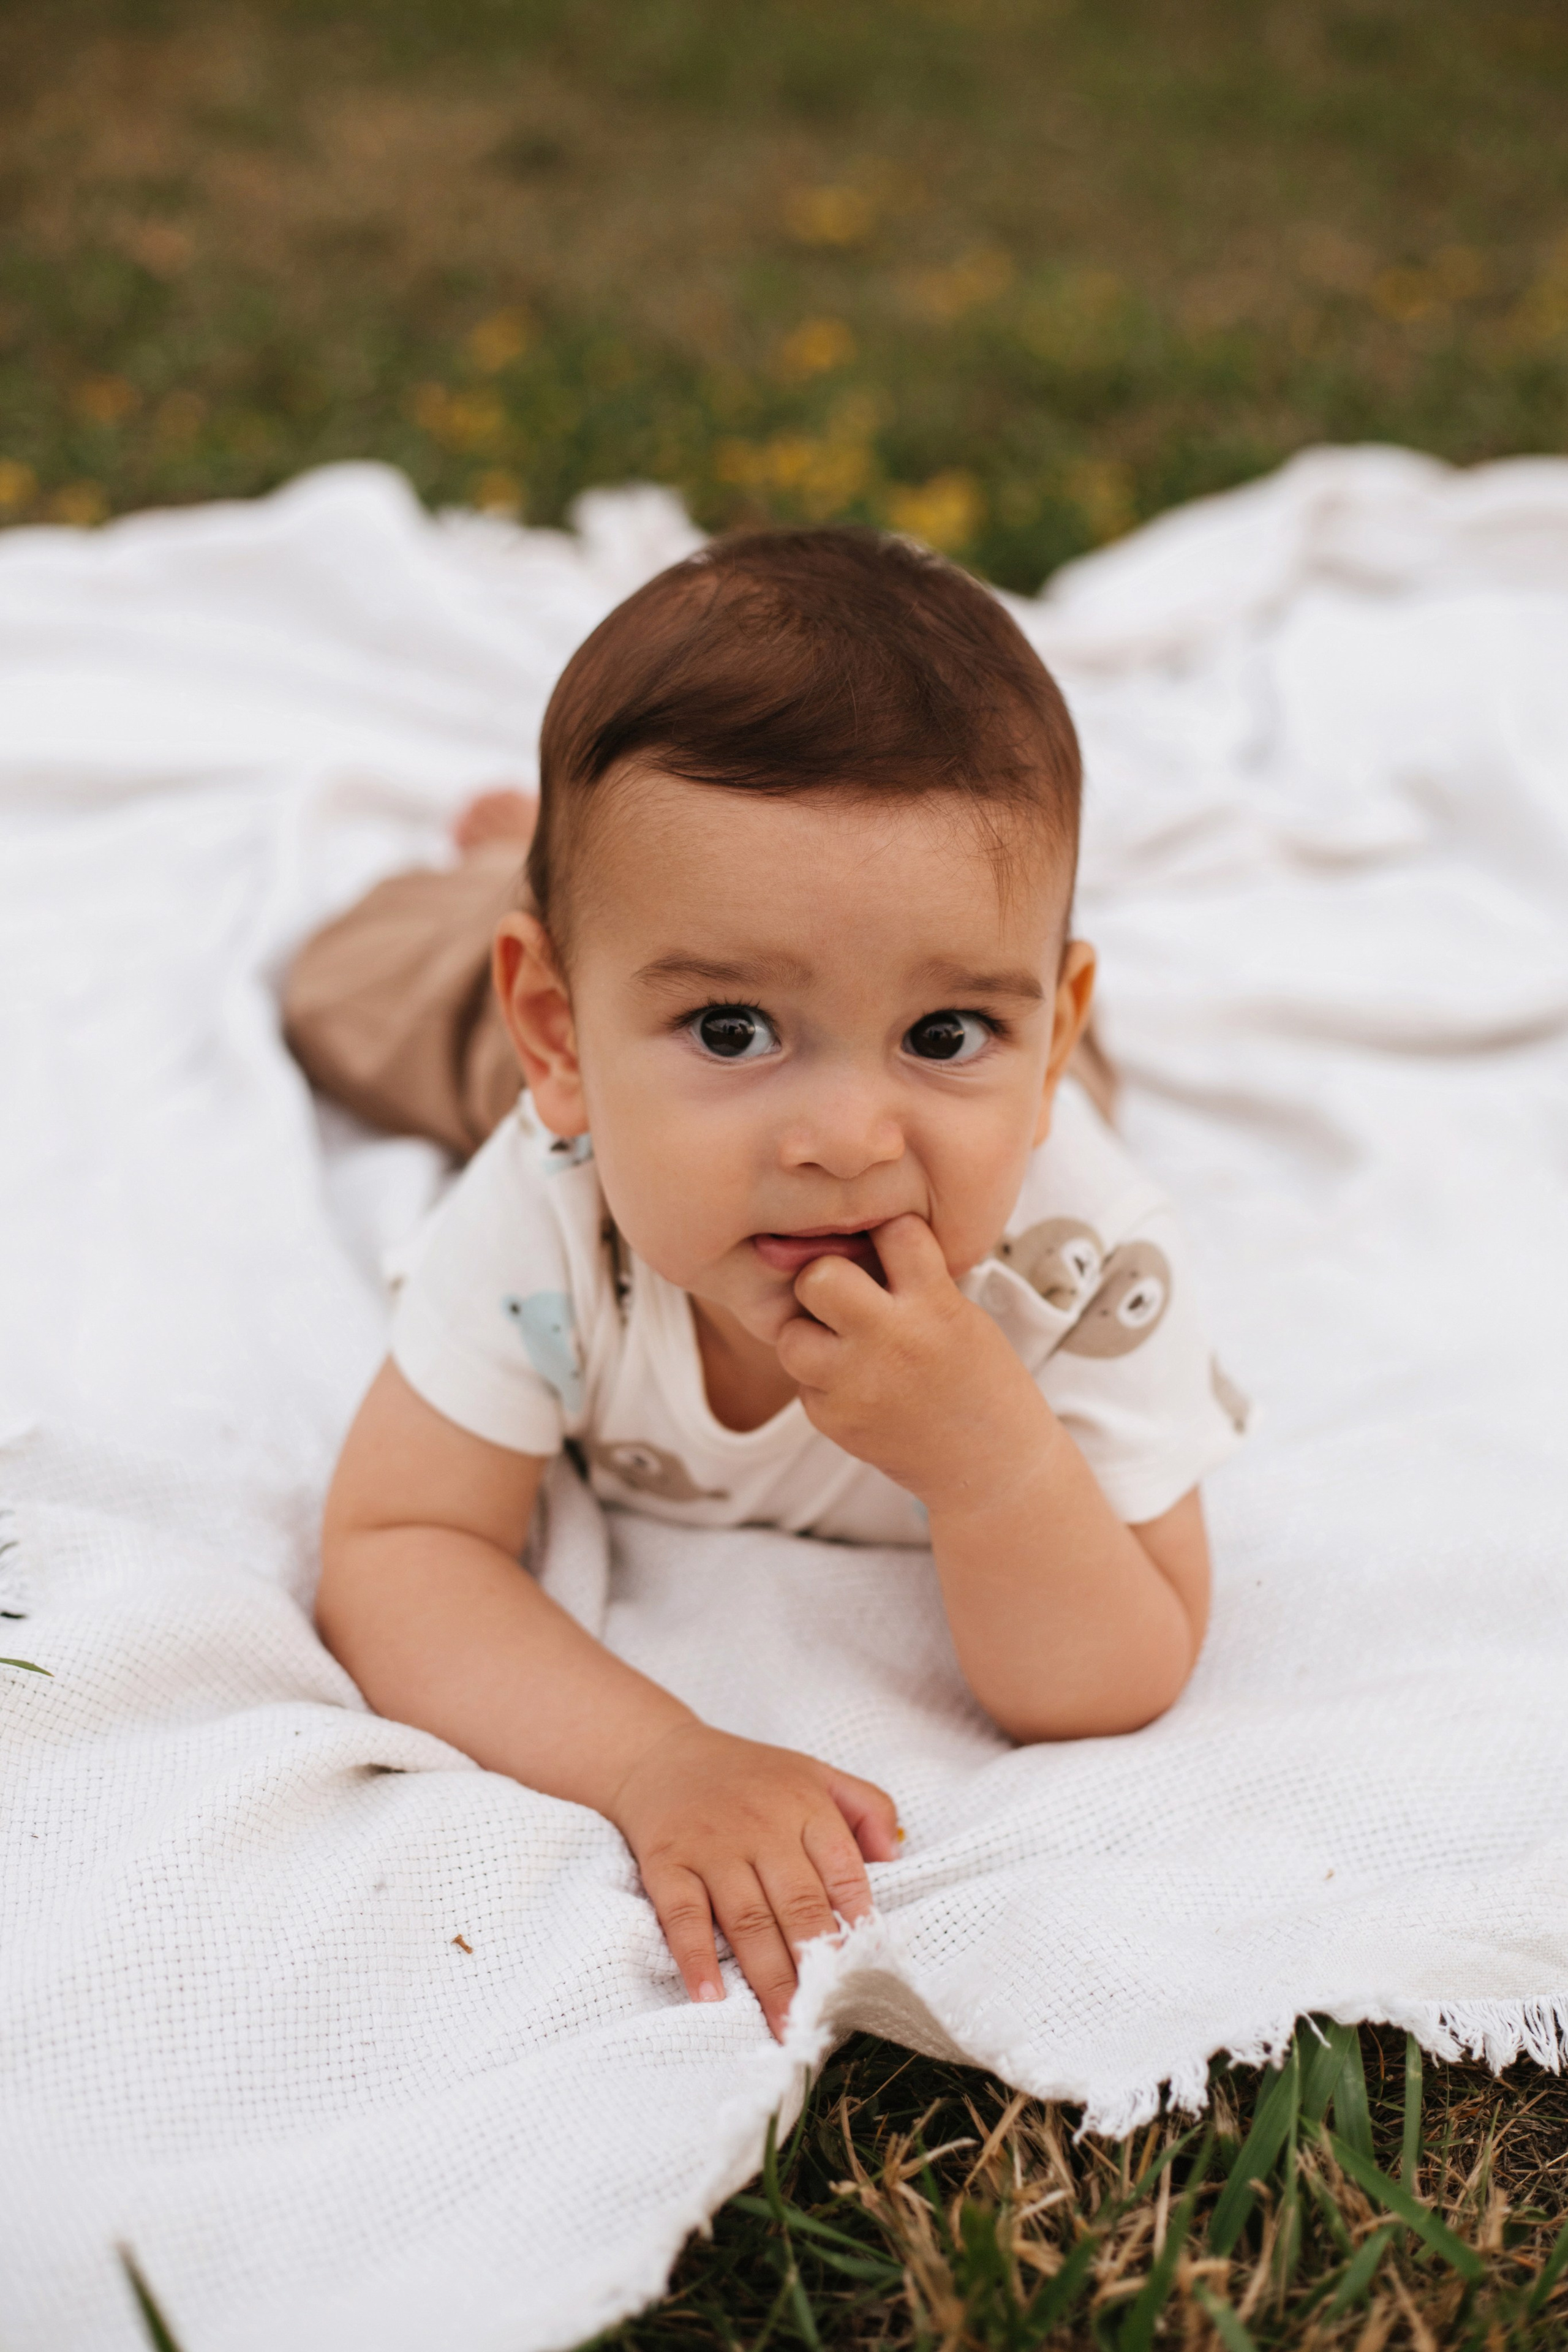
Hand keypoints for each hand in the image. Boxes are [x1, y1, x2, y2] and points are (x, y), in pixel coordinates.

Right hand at [607, 1721, 898, 2038]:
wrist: (662, 1755)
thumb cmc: (751, 1776)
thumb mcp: (817, 1773)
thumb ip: (868, 1807)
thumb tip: (896, 1859)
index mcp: (804, 1805)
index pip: (842, 1869)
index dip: (858, 1922)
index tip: (870, 1970)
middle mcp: (761, 1825)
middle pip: (797, 1904)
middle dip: (816, 1964)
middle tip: (831, 2016)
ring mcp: (711, 1846)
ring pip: (747, 1918)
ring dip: (768, 1976)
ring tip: (785, 2023)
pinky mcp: (667, 1863)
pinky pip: (682, 1914)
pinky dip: (696, 1957)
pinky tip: (711, 1997)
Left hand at [776, 1214, 1050, 1512]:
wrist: (989, 1467)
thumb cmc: (978, 1380)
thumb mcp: (963, 1317)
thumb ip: (913, 1282)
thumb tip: (849, 1241)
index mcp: (936, 1305)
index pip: (894, 1232)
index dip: (889, 1234)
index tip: (889, 1247)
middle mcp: (892, 1340)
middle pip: (819, 1277)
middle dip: (825, 1280)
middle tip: (841, 1297)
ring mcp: (858, 1385)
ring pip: (791, 1336)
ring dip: (809, 1336)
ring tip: (839, 1346)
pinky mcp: (836, 1422)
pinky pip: (802, 1385)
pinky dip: (821, 1383)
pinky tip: (856, 1389)